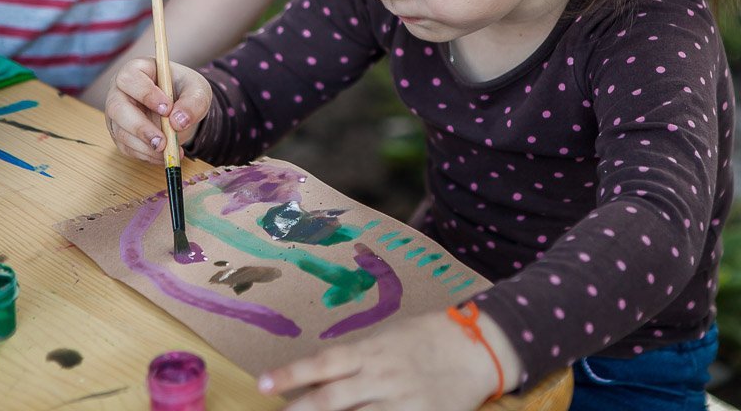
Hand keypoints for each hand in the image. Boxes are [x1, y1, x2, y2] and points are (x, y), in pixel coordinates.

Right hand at [104, 57, 212, 162]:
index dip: (145, 94)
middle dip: (139, 127)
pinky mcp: (120, 133)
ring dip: (144, 145)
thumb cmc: (186, 91)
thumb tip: (178, 122)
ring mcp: (117, 114)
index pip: (129, 78)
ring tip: (168, 151)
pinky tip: (163, 155)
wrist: (183, 108)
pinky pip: (126, 147)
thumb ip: (192, 102)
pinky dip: (145, 154)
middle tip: (162, 141)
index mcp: (137, 70)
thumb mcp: (198, 91)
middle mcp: (120, 91)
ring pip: (120, 131)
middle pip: (116, 108)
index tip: (167, 108)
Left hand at [257, 310, 512, 410]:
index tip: (263, 385)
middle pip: (332, 400)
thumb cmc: (428, 338)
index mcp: (372, 351)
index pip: (324, 363)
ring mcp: (401, 404)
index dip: (291, 374)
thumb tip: (319, 376)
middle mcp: (382, 377)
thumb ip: (357, 359)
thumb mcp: (388, 338)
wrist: (476, 348)